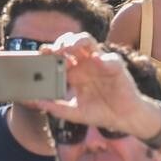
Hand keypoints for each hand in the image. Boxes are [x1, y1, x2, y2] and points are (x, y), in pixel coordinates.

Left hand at [37, 33, 157, 137]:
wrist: (123, 119)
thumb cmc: (100, 112)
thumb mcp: (74, 113)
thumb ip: (57, 107)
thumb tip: (37, 102)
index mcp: (75, 72)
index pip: (60, 55)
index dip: (50, 53)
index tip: (41, 55)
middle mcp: (86, 63)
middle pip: (71, 43)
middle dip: (61, 43)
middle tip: (53, 51)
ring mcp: (100, 63)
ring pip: (88, 41)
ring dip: (77, 41)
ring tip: (67, 48)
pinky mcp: (116, 67)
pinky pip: (110, 58)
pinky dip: (103, 59)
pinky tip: (95, 60)